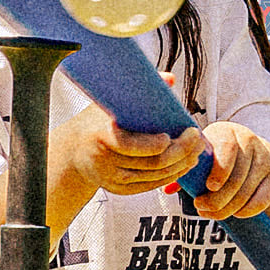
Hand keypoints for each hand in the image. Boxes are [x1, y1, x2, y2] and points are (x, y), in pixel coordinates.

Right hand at [52, 101, 201, 197]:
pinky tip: (184, 165)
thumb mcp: (108, 104)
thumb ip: (139, 91)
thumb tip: (169, 78)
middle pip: (152, 163)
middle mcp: (106, 162)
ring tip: (196, 150)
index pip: (131, 146)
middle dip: (181, 152)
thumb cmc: (94, 122)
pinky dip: (171, 176)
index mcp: (101, 137)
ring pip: (156, 176)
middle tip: (197, 138)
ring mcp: (113, 179)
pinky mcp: (120, 190)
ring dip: (181, 164)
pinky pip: (151, 185)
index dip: (156, 144)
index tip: (172, 134)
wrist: (72, 152)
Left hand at [189, 122, 269, 220]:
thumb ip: (187, 169)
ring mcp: (263, 159)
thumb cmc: (213, 154)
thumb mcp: (201, 154)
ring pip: (247, 190)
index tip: (209, 187)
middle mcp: (249, 142)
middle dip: (218, 197)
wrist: (249, 153)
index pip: (227, 150)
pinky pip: (263, 198)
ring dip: (228, 207)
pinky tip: (235, 214)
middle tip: (200, 207)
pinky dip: (248, 209)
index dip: (219, 170)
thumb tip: (168, 189)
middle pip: (237, 176)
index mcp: (226, 131)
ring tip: (209, 213)